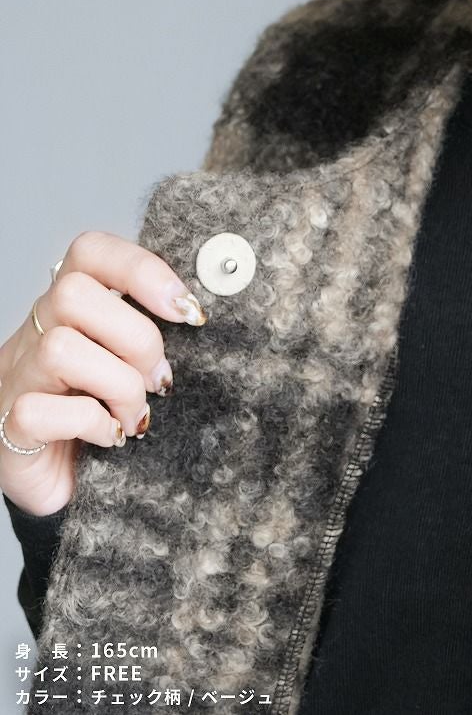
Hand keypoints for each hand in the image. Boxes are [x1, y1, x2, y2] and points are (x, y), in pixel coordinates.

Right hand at [0, 231, 206, 516]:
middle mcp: (36, 333)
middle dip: (137, 338)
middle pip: (73, 293)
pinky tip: (110, 437)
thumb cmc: (102, 410)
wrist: (55, 475)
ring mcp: (19, 378)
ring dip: (120, 387)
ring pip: (61, 348)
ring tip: (136, 416)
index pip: (90, 252)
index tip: (185, 310)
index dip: (140, 269)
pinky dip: (90, 425)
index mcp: (69, 309)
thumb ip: (154, 334)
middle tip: (157, 380)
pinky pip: (40, 411)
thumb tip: (198, 313)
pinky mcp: (11, 427)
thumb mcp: (133, 361)